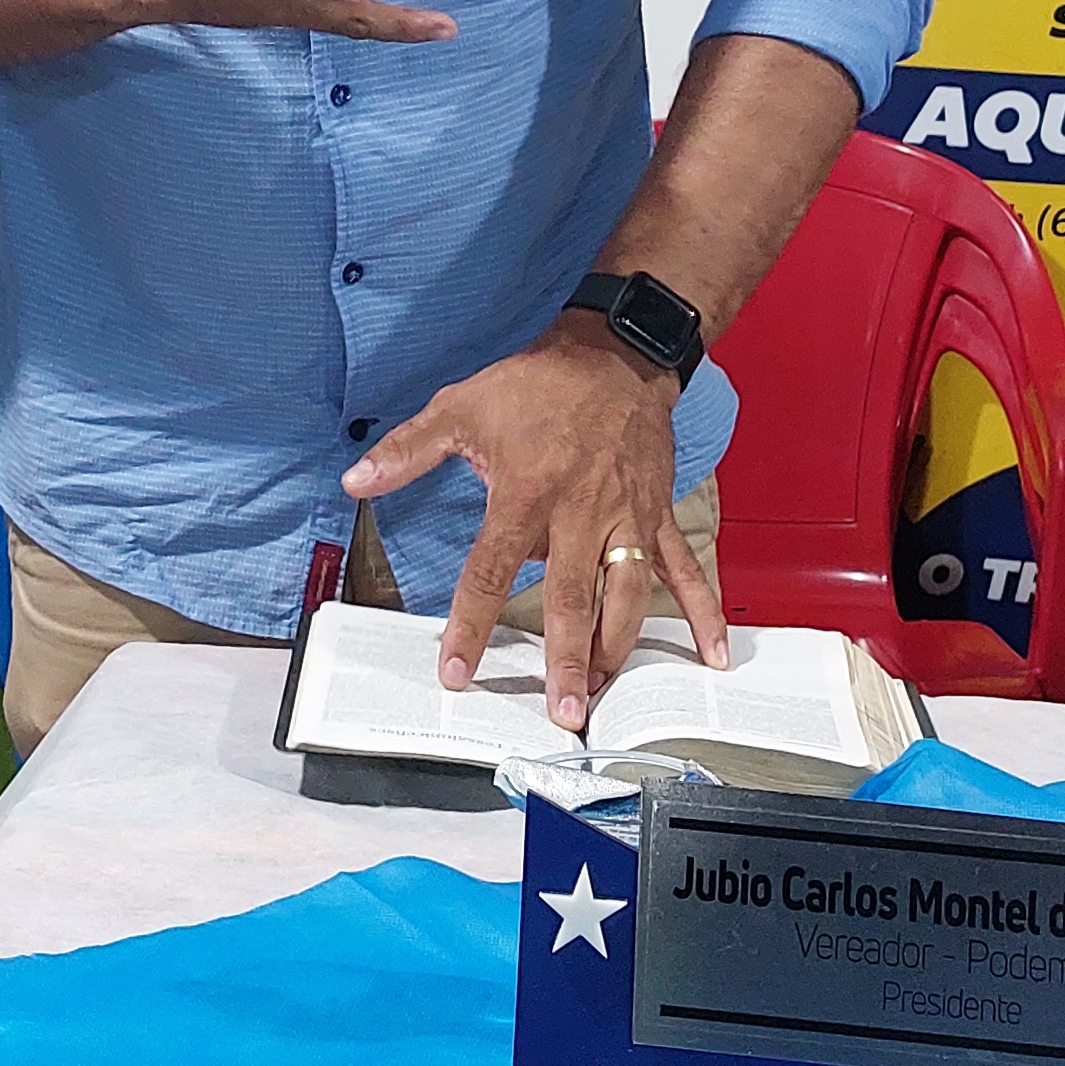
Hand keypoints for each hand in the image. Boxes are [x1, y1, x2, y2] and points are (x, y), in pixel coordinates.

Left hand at [342, 322, 725, 734]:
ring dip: (616, 647)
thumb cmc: (538, 383)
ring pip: (628, 593)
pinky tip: (709, 655)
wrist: (615, 353)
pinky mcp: (658, 514)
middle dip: (565, 659)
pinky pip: (684, 568)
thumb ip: (409, 450)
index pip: (493, 570)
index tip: (458, 670)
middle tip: (562, 712)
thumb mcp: (461, 405)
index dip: (473, 624)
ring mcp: (627, 516)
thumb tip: (355, 480)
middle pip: (572, 597)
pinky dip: (702, 612)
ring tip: (600, 690)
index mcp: (527, 492)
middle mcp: (581, 512)